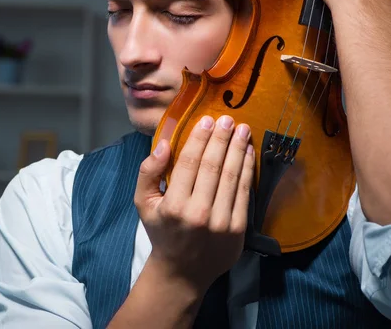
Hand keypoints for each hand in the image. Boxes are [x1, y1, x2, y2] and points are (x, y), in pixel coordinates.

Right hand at [134, 115, 254, 293]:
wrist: (182, 271)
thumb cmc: (162, 231)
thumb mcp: (142, 203)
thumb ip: (148, 172)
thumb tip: (164, 144)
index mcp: (174, 205)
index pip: (190, 163)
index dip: (200, 138)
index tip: (208, 120)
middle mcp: (199, 213)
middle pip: (213, 166)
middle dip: (222, 139)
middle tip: (229, 120)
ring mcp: (222, 222)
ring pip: (232, 177)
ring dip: (238, 150)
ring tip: (243, 130)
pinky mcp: (238, 229)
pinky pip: (244, 193)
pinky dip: (247, 169)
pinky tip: (247, 153)